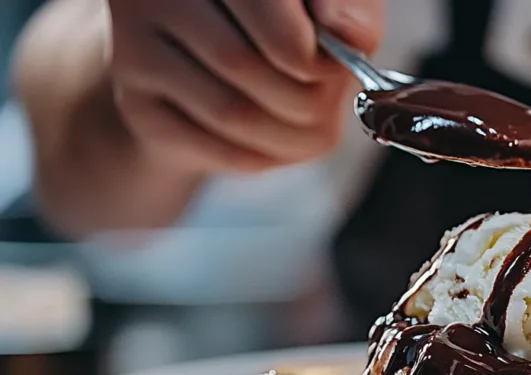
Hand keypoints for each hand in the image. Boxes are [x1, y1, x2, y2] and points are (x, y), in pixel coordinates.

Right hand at [107, 0, 382, 173]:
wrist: (215, 60)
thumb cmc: (289, 21)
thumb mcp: (326, 5)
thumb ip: (349, 10)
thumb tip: (347, 35)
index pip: (266, 12)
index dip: (308, 53)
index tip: (330, 65)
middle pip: (243, 64)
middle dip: (305, 97)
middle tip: (321, 96)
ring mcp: (132, 47)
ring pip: (231, 112)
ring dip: (288, 132)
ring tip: (303, 120)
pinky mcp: (136, 105)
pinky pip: (215, 148)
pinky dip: (261, 154)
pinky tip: (270, 137)